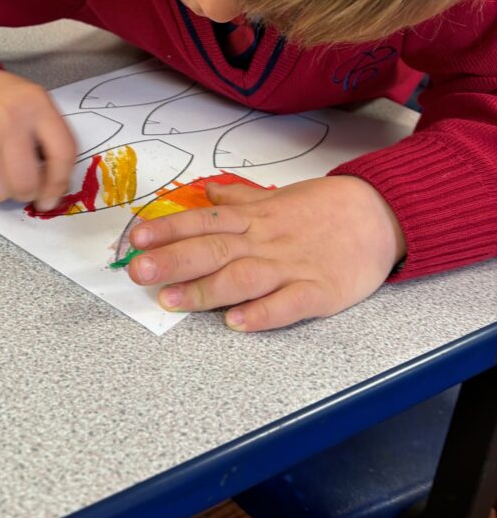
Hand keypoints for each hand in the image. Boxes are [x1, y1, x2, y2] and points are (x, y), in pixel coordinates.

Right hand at [0, 66, 77, 209]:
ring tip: (0, 175)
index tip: (50, 198)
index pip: (62, 155)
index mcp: (37, 107)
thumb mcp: (38, 105)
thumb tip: (54, 191)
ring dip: (1, 193)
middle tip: (22, 185)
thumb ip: (53, 141)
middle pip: (25, 183)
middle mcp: (7, 120)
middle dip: (26, 193)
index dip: (58, 185)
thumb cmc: (5, 100)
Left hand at [127, 176, 406, 331]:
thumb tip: (208, 194)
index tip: (136, 239)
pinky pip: (287, 304)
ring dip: (205, 289)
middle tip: (137, 270)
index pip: (203, 221)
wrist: (381, 214)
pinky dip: (262, 313)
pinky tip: (237, 323)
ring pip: (242, 277)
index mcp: (255, 218)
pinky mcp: (319, 291)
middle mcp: (266, 240)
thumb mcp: (279, 196)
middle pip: (213, 249)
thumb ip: (241, 200)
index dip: (168, 230)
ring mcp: (292, 266)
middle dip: (173, 259)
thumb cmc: (325, 207)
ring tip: (171, 300)